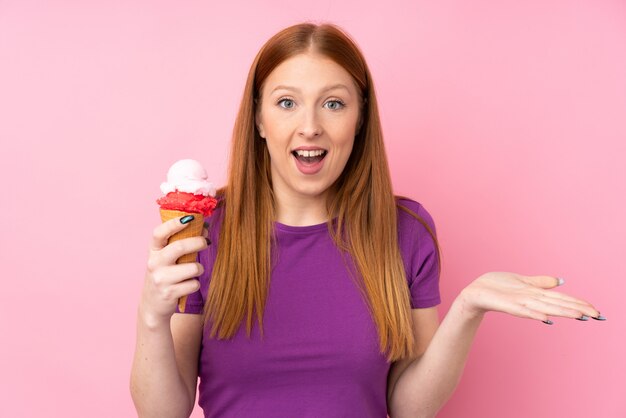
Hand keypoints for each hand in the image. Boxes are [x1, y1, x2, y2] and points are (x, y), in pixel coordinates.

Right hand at [139, 216, 208, 327]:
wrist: (153, 305)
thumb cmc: (165, 275)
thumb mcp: (166, 258)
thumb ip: (180, 243)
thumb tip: (204, 228)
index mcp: (153, 251)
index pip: (159, 233)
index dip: (173, 224)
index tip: (189, 218)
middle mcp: (154, 263)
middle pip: (179, 247)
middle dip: (197, 242)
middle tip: (206, 242)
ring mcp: (161, 279)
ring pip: (192, 268)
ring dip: (199, 268)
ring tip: (195, 271)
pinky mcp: (169, 293)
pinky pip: (193, 284)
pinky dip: (195, 284)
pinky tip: (187, 285)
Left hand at [458, 272, 604, 323]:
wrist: (475, 292)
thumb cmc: (497, 286)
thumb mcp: (522, 281)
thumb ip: (541, 282)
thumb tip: (561, 281)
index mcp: (536, 294)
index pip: (562, 298)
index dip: (579, 303)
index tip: (597, 311)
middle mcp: (530, 300)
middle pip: (558, 304)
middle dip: (577, 309)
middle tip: (597, 316)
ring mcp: (519, 303)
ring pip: (544, 308)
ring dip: (562, 312)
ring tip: (579, 316)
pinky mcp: (506, 305)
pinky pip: (522, 311)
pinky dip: (534, 314)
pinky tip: (546, 318)